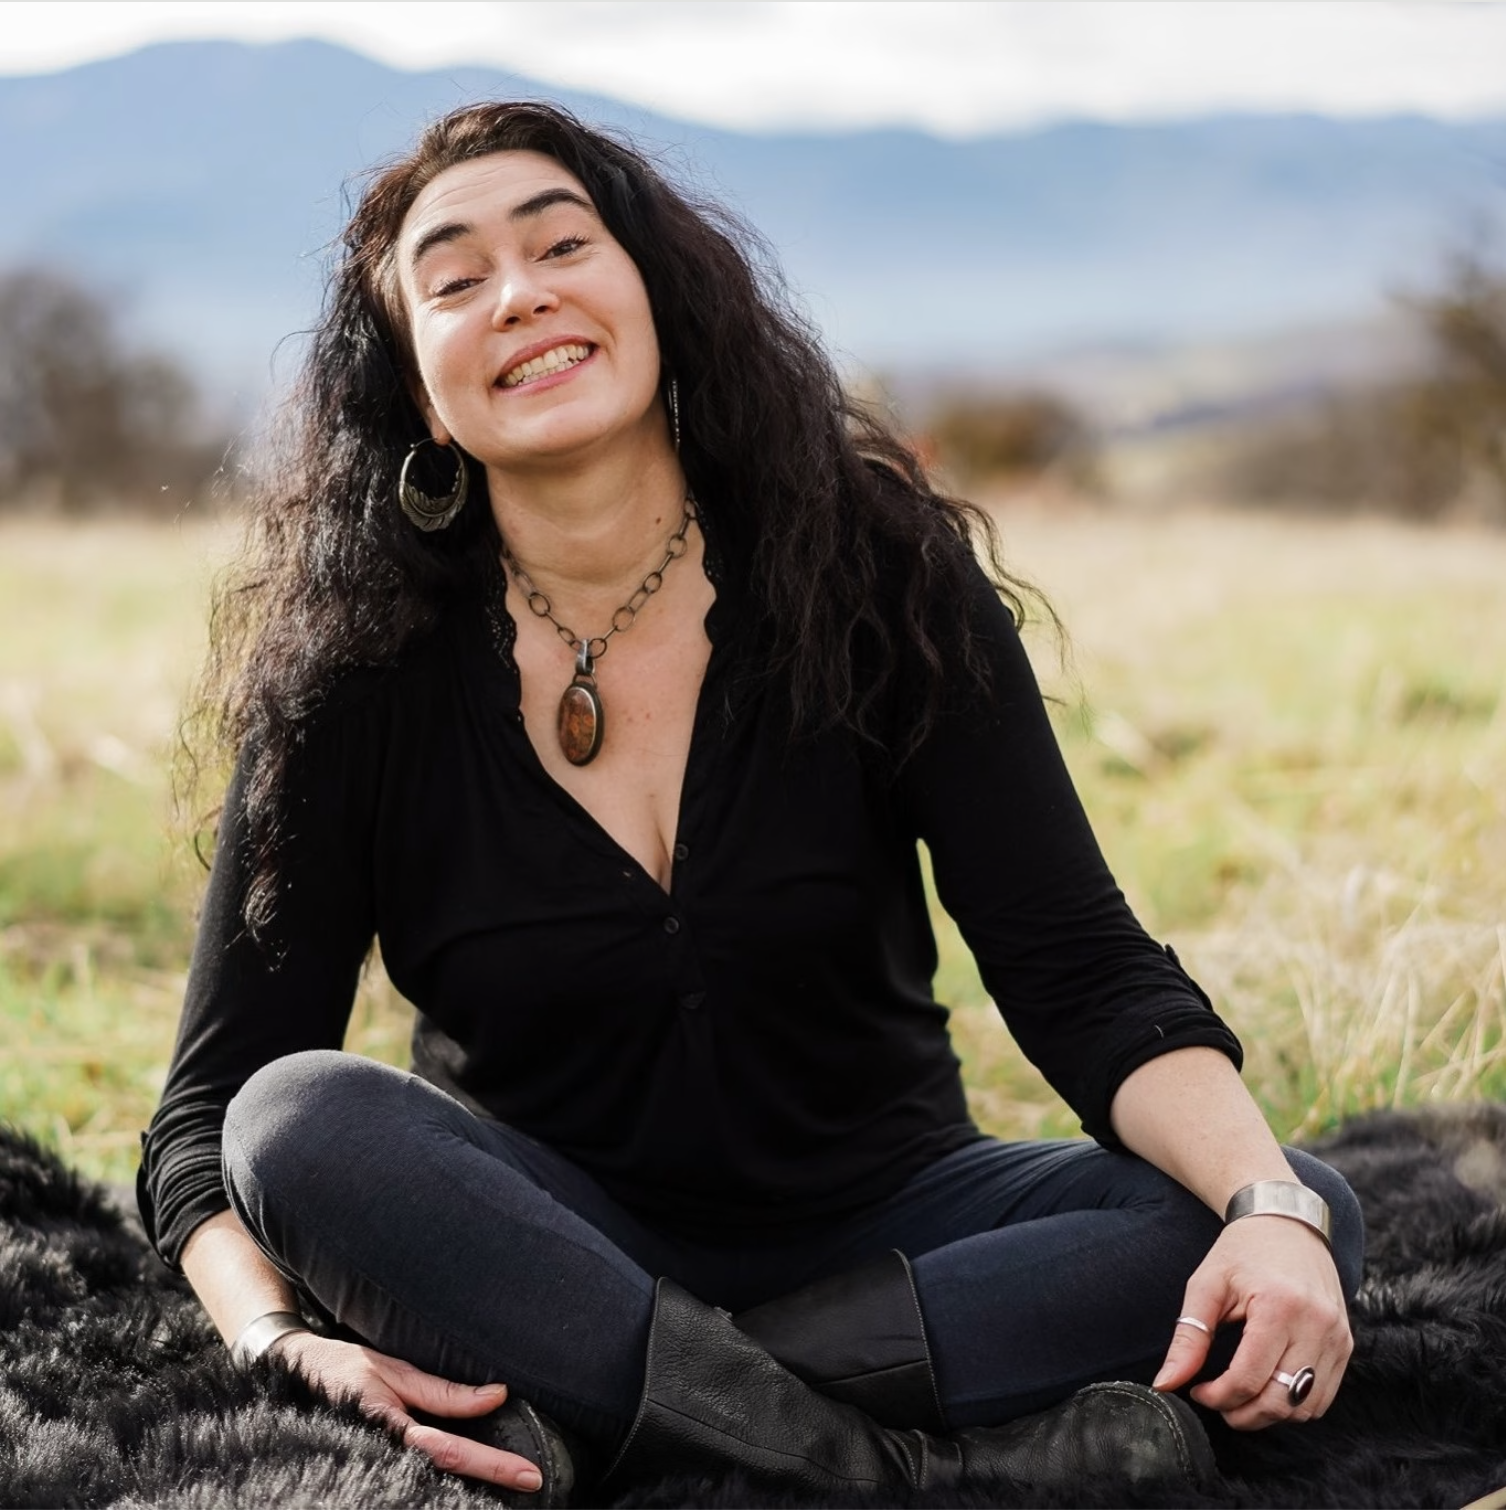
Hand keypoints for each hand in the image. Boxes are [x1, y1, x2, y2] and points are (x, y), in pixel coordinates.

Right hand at [272, 1332, 545, 1490]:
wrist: (289, 1375)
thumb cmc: (342, 1368)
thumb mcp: (394, 1370)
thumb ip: (443, 1391)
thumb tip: (496, 1395)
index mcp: (391, 1429)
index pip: (452, 1452)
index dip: (493, 1465)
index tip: (528, 1474)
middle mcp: (386, 1453)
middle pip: (447, 1474)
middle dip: (489, 1480)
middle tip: (532, 1481)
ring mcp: (378, 1462)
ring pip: (431, 1480)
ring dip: (469, 1483)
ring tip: (509, 1480)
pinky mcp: (375, 1460)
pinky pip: (416, 1472)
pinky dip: (444, 1477)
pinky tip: (467, 1480)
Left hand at [1152, 1216, 1351, 1429]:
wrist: (1284, 1220)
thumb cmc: (1241, 1250)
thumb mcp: (1206, 1285)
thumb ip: (1188, 1337)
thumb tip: (1165, 1383)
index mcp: (1279, 1307)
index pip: (1249, 1379)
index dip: (1219, 1397)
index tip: (1198, 1391)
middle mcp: (1317, 1325)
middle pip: (1281, 1401)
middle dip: (1244, 1414)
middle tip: (1218, 1402)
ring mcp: (1337, 1336)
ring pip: (1307, 1406)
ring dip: (1272, 1414)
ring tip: (1241, 1397)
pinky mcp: (1346, 1343)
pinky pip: (1325, 1395)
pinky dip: (1295, 1403)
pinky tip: (1268, 1386)